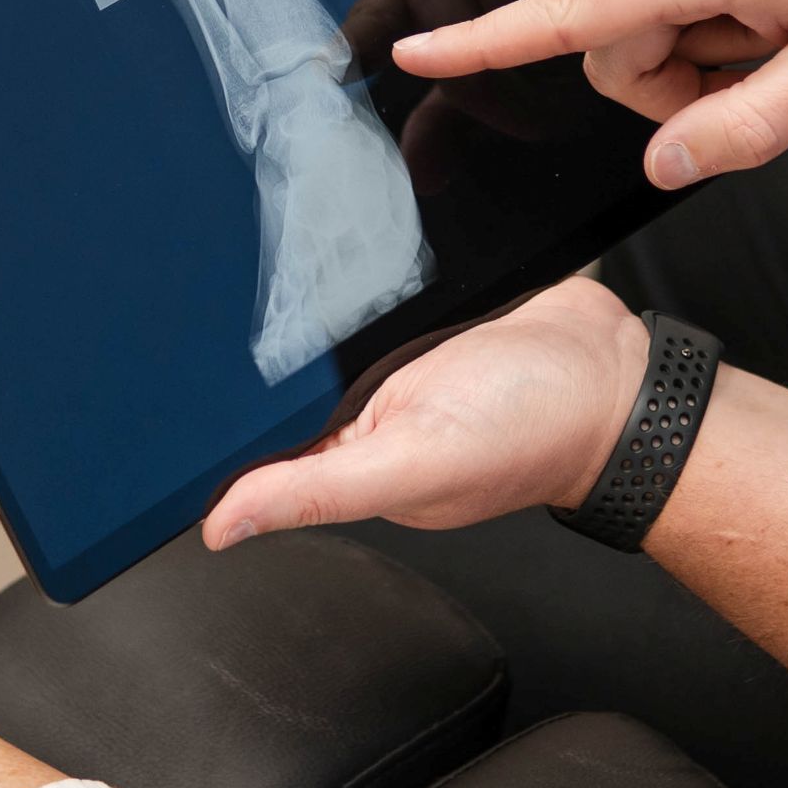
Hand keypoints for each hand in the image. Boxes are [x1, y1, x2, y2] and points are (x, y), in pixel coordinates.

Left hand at [202, 278, 646, 546]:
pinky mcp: (426, 322)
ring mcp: (400, 368)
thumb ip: (321, 490)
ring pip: (324, 338)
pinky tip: (350, 260)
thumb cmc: (534, 430)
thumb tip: (223, 527)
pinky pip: (372, 302)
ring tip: (285, 270)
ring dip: (309, 306)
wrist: (618, 372)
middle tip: (220, 303)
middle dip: (258, 351)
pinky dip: (360, 283)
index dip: (215, 425)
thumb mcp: (416, 462)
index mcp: (356, 465)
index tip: (169, 390)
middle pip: (286, 387)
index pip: (261, 451)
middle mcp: (371, 420)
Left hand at [341, 0, 634, 185]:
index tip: (330, 80)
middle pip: (455, 55)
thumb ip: (451, 110)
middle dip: (512, 103)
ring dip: (558, 66)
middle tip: (552, 113)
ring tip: (585, 53)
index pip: (366, 29)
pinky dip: (588, 15)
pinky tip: (604, 4)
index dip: (354, 56)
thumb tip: (420, 174)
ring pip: (510, 24)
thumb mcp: (491, 44)